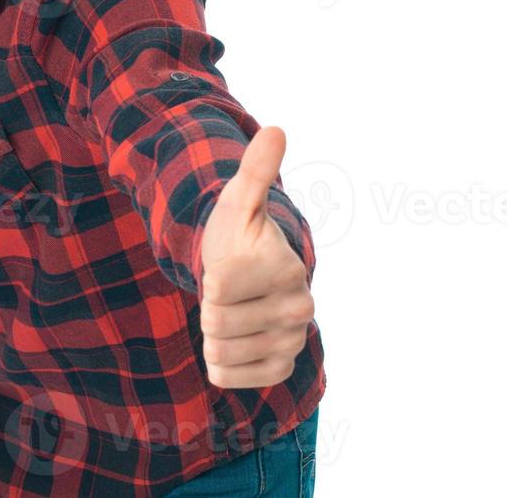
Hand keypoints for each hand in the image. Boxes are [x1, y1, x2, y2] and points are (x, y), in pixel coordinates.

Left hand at [198, 126, 313, 389]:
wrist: (251, 280)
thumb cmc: (239, 238)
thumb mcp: (239, 203)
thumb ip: (255, 171)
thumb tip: (276, 129)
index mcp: (285, 268)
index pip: (217, 287)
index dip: (209, 277)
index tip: (224, 267)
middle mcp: (298, 309)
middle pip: (214, 321)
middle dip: (208, 306)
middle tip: (225, 292)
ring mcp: (292, 342)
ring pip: (217, 351)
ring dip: (211, 334)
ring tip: (229, 313)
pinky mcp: (280, 369)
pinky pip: (227, 376)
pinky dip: (218, 361)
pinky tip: (233, 339)